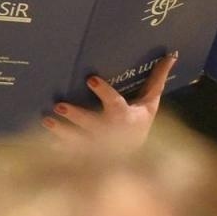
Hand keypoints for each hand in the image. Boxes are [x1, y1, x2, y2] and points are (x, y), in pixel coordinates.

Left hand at [44, 53, 175, 148]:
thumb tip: (171, 54)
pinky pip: (70, 154)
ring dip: (60, 131)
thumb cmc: (140, 124)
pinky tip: (45, 143)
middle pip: (91, 123)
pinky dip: (58, 150)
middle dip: (75, 115)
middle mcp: (109, 131)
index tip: (90, 79)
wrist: (137, 160)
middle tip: (59, 106)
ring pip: (76, 138)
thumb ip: (157, 79)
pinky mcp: (87, 156)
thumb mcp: (151, 103)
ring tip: (47, 120)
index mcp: (124, 116)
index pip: (114, 102)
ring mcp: (97, 146)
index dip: (103, 91)